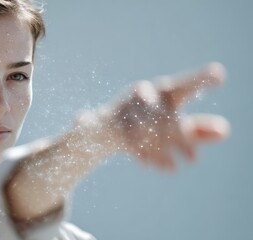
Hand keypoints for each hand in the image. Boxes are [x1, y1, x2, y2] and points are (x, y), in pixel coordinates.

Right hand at [81, 62, 229, 170]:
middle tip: (194, 160)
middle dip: (182, 139)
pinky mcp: (115, 125)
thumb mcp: (174, 126)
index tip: (219, 75)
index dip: (201, 80)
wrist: (106, 128)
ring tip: (173, 168)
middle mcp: (146, 94)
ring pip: (150, 131)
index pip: (185, 86)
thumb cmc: (148, 123)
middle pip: (168, 117)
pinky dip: (144, 155)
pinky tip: (151, 165)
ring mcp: (128, 108)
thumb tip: (223, 132)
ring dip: (163, 152)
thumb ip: (199, 128)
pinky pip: (133, 141)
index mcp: (165, 91)